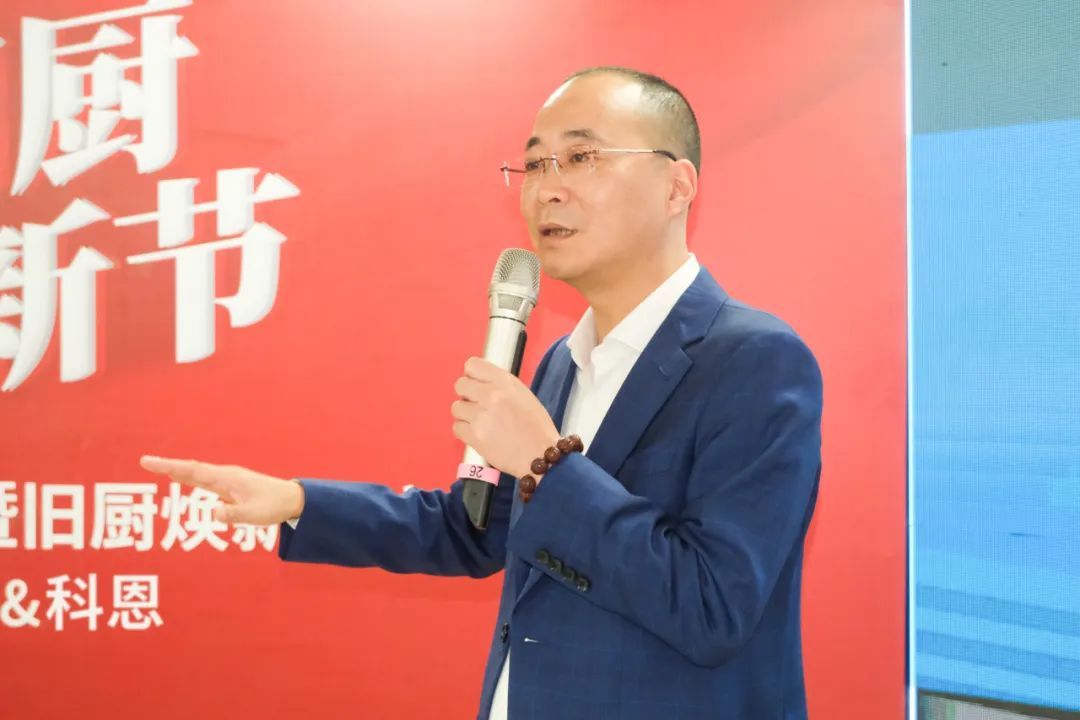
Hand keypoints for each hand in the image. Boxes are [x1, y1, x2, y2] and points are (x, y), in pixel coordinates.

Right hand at [138, 456, 303, 525]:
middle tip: (145, 461)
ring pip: (197, 473)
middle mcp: (225, 475)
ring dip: (178, 470)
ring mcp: (227, 480)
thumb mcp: (253, 515)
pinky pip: (205, 480)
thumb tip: (211, 513)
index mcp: (227, 479)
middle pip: (191, 469)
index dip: (170, 467)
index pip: (193, 471)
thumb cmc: (273, 506)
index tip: (150, 462)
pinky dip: (190, 477)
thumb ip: (232, 515)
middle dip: (168, 466)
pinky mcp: (230, 486)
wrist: (292, 499)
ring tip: (157, 467)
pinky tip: (182, 477)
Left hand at [451, 357, 559, 478]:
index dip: (473, 376)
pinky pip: (456, 427)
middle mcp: (491, 395)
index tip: (477, 384)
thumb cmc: (537, 428)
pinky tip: (479, 434)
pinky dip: (465, 432)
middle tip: (479, 406)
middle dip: (468, 396)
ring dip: (466, 415)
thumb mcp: (524, 396)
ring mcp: (481, 416)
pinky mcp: (474, 436)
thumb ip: (500, 386)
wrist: (541, 456)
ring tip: (482, 423)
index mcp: (505, 382)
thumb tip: (479, 383)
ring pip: (456, 407)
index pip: (472, 365)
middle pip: (460, 385)